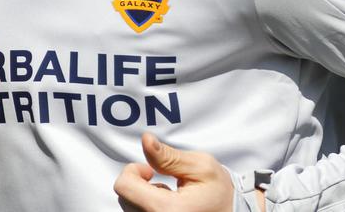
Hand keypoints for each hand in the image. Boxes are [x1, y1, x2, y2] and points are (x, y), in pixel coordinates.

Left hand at [114, 133, 239, 211]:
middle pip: (124, 198)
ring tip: (169, 196)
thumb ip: (168, 156)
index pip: (124, 187)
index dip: (133, 171)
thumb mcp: (200, 167)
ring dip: (143, 197)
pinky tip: (167, 207)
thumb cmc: (220, 193)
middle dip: (138, 184)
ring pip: (130, 207)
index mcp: (167, 210)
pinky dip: (147, 207)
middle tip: (162, 182)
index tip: (150, 172)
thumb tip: (145, 141)